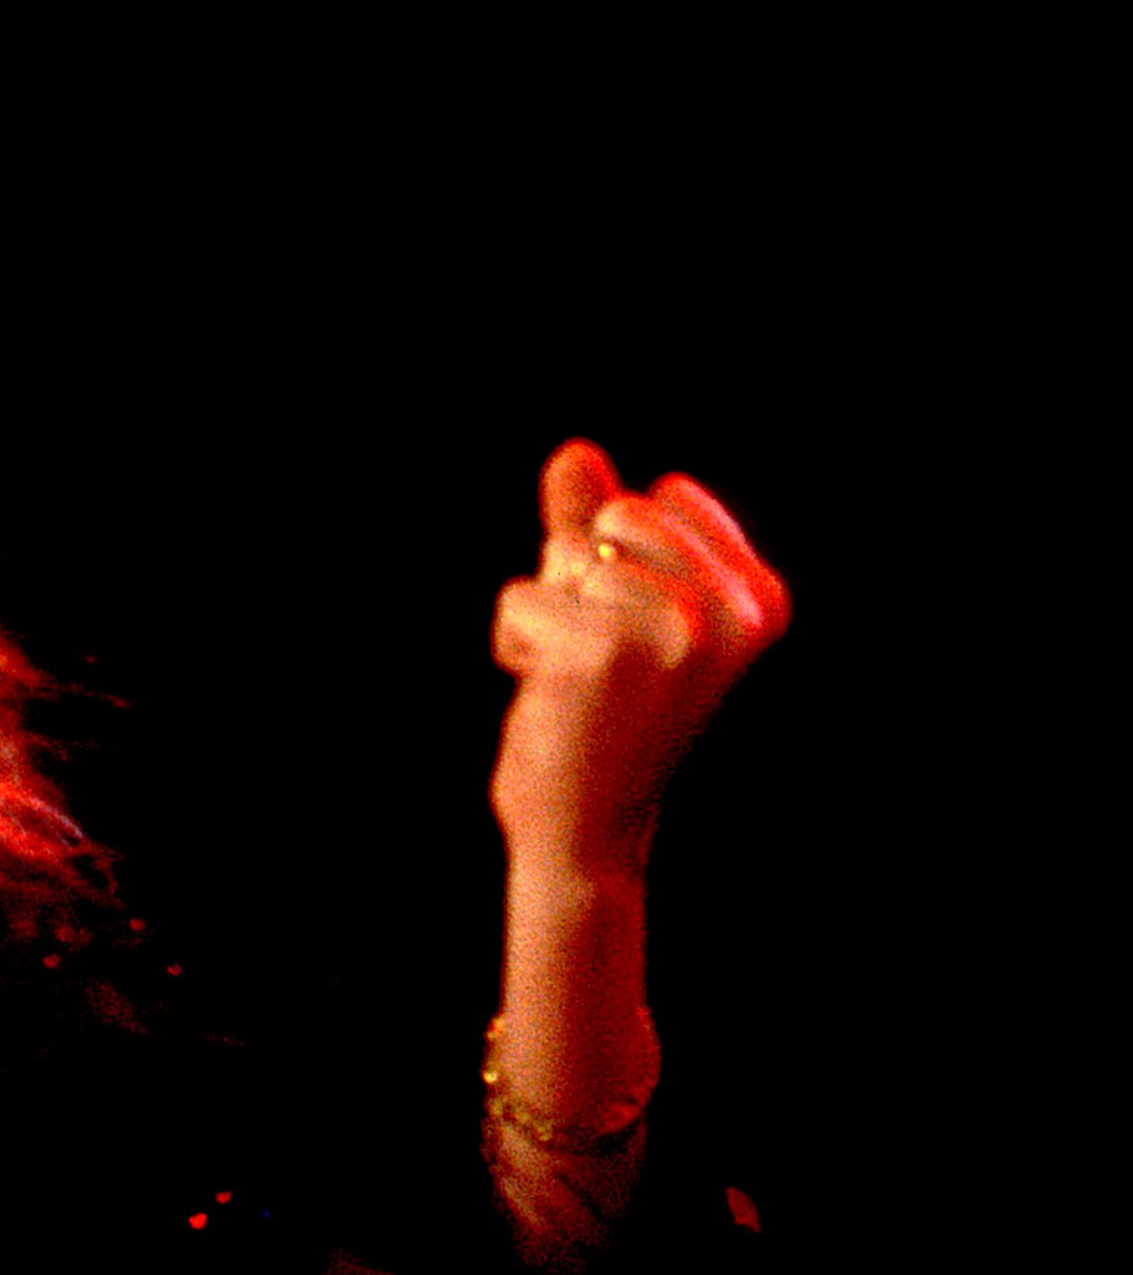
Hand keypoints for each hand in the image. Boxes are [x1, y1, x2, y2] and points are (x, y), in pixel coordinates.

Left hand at [487, 439, 788, 888]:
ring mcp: (672, 631)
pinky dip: (514, 643)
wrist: (587, 822)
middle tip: (600, 658)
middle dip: (579, 578)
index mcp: (759, 597)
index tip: (637, 630)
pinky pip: (519, 598)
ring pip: (560, 559)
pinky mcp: (600, 653)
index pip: (656, 499)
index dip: (618, 559)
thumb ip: (599, 526)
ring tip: (576, 680)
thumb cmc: (603, 712)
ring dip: (545, 617)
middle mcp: (731, 611)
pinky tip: (549, 696)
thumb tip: (574, 452)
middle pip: (611, 520)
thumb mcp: (614, 605)